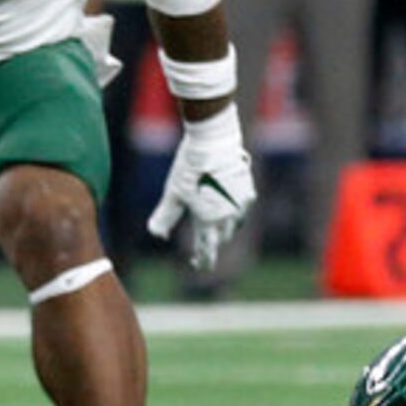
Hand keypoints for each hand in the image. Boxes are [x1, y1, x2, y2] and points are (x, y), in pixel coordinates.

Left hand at [148, 109, 255, 272]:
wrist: (214, 141)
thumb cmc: (190, 167)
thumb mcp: (173, 192)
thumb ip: (165, 216)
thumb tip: (157, 234)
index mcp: (209, 220)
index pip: (207, 248)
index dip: (203, 259)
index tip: (198, 265)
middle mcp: (228, 215)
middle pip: (221, 237)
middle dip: (212, 242)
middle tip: (202, 246)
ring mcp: (241, 203)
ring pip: (234, 224)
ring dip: (224, 228)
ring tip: (214, 227)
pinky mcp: (248, 189)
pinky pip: (242, 208)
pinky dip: (233, 212)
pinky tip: (226, 205)